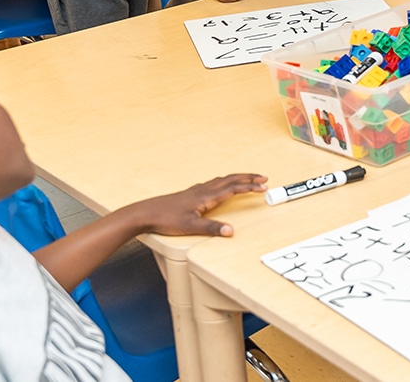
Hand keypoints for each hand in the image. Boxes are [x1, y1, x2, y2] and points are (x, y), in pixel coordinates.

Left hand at [132, 173, 268, 236]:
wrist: (146, 213)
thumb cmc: (166, 219)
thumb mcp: (190, 226)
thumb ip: (212, 228)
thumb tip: (230, 231)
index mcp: (206, 196)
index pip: (233, 188)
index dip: (250, 187)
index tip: (263, 186)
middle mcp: (203, 190)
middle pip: (231, 179)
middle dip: (248, 178)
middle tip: (263, 178)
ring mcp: (197, 190)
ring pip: (222, 180)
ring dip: (237, 178)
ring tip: (248, 179)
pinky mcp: (191, 194)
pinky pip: (214, 183)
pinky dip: (225, 181)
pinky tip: (221, 186)